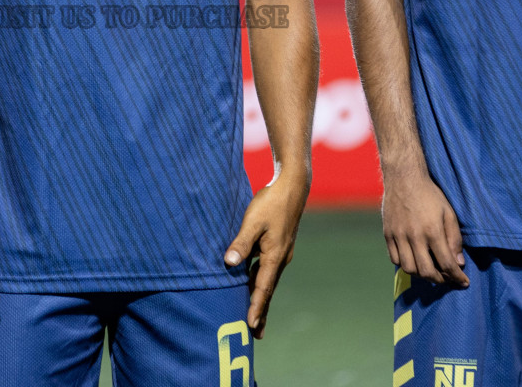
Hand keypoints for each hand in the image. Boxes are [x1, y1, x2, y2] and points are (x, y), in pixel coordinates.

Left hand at [224, 170, 308, 337]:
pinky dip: (259, 283)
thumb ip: (241, 242)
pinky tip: (252, 287)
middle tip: (257, 334)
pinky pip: (266, 270)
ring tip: (255, 318)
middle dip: (261, 311)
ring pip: (267, 280)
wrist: (292, 187)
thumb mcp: (253, 221)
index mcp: (275, 256)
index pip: (263, 287)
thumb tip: (229, 262)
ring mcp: (280, 253)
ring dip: (260, 299)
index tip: (251, 325)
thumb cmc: (271, 202)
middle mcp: (280, 259)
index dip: (256, 307)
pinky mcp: (278, 247)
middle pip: (267, 289)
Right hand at [382, 173, 466, 287]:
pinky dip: (405, 265)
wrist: (403, 177)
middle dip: (440, 279)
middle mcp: (414, 236)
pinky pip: (394, 259)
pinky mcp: (387, 234)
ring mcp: (398, 236)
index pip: (446, 264)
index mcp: (433, 231)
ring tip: (430, 270)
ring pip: (409, 268)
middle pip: (426, 271)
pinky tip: (414, 260)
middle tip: (446, 278)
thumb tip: (459, 263)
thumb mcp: (449, 213)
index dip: (457, 277)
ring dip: (421, 274)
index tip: (464, 282)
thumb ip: (454, 239)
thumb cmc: (430, 194)